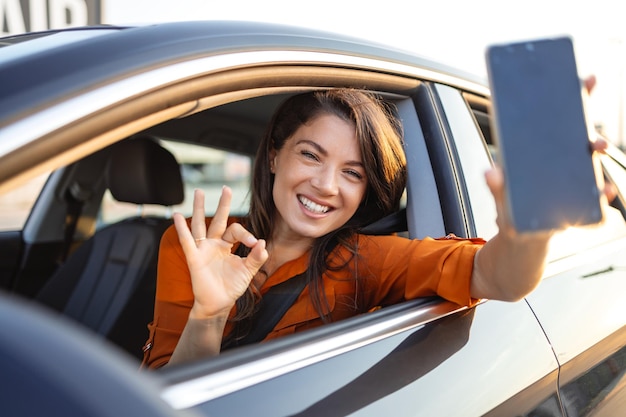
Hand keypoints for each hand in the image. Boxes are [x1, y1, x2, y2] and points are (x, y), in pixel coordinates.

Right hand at [172, 187, 267, 318]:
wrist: (219, 304)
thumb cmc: (232, 286)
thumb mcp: (249, 271)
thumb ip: (257, 258)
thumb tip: (262, 243)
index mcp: (227, 245)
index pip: (236, 230)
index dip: (246, 234)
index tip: (254, 244)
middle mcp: (214, 244)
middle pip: (218, 219)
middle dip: (222, 204)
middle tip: (226, 188)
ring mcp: (203, 249)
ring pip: (200, 225)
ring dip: (199, 209)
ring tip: (198, 192)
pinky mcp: (194, 258)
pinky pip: (187, 241)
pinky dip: (181, 229)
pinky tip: (177, 216)